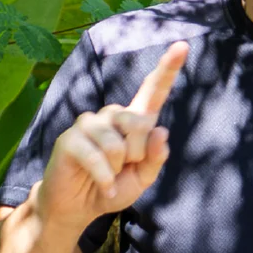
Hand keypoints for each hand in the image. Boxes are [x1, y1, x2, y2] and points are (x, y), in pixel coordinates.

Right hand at [35, 42, 188, 236]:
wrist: (79, 207)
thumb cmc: (113, 187)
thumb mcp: (143, 178)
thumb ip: (156, 157)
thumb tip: (160, 130)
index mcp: (134, 121)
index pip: (153, 91)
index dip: (168, 68)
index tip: (183, 46)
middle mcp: (111, 116)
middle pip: (139, 122)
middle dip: (137, 154)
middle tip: (123, 168)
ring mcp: (88, 124)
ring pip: (118, 143)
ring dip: (118, 167)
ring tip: (109, 174)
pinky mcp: (69, 139)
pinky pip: (97, 157)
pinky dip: (105, 177)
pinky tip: (104, 185)